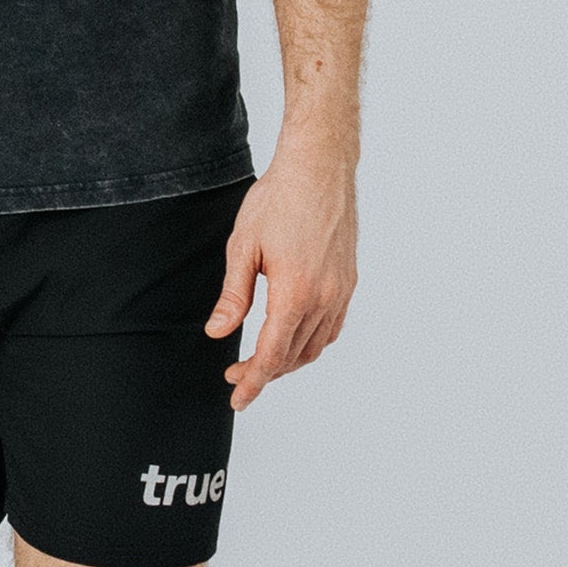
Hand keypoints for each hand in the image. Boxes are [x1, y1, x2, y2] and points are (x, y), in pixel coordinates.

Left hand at [206, 144, 357, 409]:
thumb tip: (218, 333)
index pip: (272, 354)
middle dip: (264, 373)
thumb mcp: (243, 246)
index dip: (253, 381)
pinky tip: (292, 338)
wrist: (318, 169)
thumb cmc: (278, 200)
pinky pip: (330, 327)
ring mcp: (341, 292)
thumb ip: (234, 295)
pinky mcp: (349, 282)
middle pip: (293, 355)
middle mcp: (325, 300)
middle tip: (236, 376)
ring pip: (315, 346)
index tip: (236, 397)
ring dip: (288, 361)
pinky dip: (309, 342)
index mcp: (296, 293)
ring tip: (260, 362)